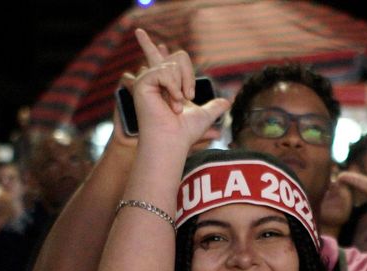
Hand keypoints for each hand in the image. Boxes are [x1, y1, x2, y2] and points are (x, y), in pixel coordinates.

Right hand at [130, 29, 228, 151]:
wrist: (173, 141)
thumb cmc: (184, 132)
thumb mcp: (205, 116)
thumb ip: (214, 107)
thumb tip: (227, 102)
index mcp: (165, 83)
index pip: (158, 56)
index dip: (149, 44)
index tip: (139, 32)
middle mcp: (154, 78)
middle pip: (177, 56)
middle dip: (188, 77)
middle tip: (188, 98)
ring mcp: (148, 79)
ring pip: (175, 64)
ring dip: (182, 86)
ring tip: (176, 105)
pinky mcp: (143, 82)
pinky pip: (166, 71)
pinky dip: (174, 87)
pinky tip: (172, 102)